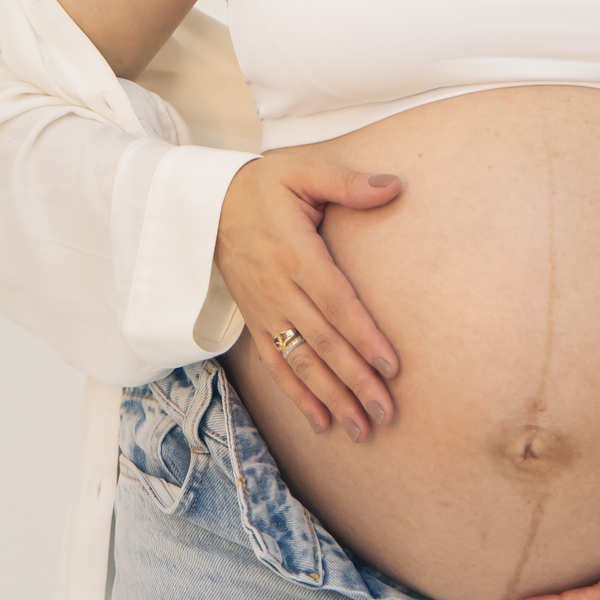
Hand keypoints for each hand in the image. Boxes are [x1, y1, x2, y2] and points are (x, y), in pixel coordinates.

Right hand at [214, 147, 402, 442]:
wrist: (206, 204)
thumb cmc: (264, 185)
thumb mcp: (302, 171)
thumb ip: (346, 183)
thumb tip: (393, 187)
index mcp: (295, 253)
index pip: (335, 302)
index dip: (362, 335)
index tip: (390, 366)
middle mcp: (278, 289)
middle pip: (322, 342)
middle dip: (355, 380)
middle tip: (386, 412)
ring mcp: (265, 310)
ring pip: (301, 362)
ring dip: (331, 397)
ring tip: (362, 428)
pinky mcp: (255, 320)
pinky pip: (275, 364)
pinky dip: (297, 395)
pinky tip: (321, 422)